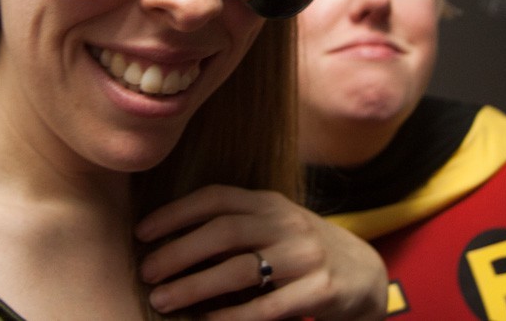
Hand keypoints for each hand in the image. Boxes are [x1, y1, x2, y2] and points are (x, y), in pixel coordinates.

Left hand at [135, 185, 386, 319]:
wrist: (363, 273)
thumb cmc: (301, 250)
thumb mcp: (273, 225)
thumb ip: (235, 224)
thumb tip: (168, 241)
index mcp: (270, 202)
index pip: (217, 198)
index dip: (176, 213)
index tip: (142, 232)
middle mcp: (287, 223)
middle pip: (224, 232)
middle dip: (178, 252)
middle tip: (146, 272)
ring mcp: (306, 256)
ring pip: (240, 270)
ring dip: (195, 286)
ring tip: (162, 300)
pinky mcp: (320, 290)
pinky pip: (266, 307)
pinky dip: (231, 316)